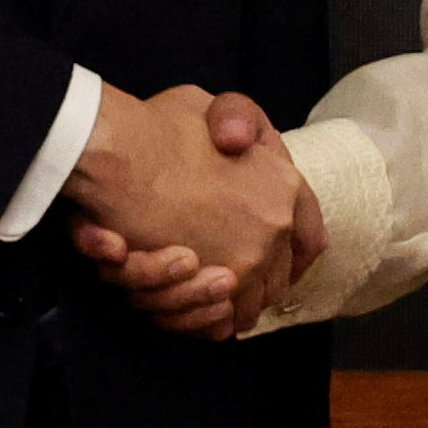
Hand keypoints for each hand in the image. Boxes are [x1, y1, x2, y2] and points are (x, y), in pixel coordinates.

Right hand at [62, 87, 325, 337]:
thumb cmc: (157, 125)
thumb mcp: (211, 105)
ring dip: (227, 303)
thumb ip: (236, 122)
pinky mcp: (209, 286)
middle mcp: (274, 227)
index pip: (309, 237)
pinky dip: (204, 320)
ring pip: (246, 304)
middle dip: (258, 285)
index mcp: (284, 185)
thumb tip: (236, 142)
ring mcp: (245, 260)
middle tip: (231, 283)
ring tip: (206, 296)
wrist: (118, 153)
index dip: (295, 254)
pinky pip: (216, 321)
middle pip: (278, 279)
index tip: (280, 263)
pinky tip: (194, 312)